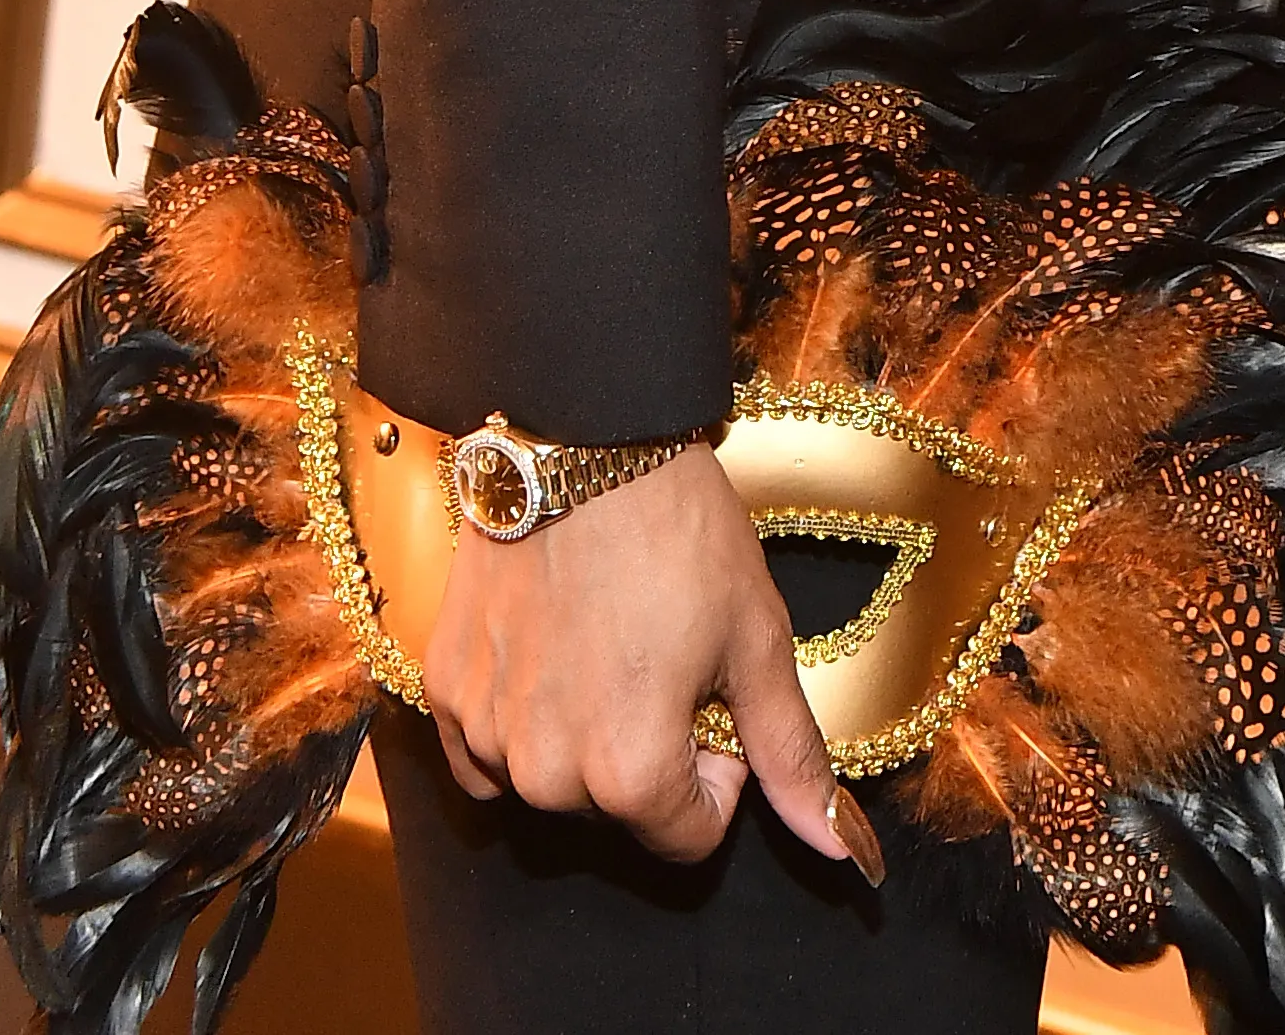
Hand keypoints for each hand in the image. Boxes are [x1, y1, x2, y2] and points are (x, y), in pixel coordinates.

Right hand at [425, 444, 848, 866]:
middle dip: (649, 750)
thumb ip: (790, 753)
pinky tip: (548, 653)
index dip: (716, 770)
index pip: (688, 835)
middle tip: (663, 653)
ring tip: (608, 638)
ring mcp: (485, 731)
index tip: (712, 693)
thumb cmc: (680, 532)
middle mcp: (545, 773)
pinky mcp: (445, 689)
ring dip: (582, 734)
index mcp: (629, 773)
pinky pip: (483, 754)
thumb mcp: (758, 639)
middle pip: (618, 809)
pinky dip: (518, 721)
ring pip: (551, 781)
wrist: (585, 436)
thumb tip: (839, 847)